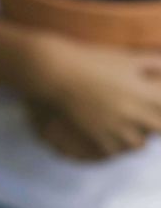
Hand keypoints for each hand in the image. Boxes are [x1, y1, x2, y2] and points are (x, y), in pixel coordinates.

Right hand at [30, 37, 160, 159]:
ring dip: (136, 136)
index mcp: (144, 92)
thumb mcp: (123, 58)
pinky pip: (115, 150)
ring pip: (139, 144)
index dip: (159, 105)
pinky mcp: (97, 134)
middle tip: (144, 117)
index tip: (152, 101)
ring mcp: (116, 126)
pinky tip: (110, 136)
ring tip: (127, 128)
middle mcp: (134, 112)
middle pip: (158, 128)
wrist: (57, 71)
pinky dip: (115, 146)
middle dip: (153, 122)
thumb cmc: (90, 61)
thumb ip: (150, 61)